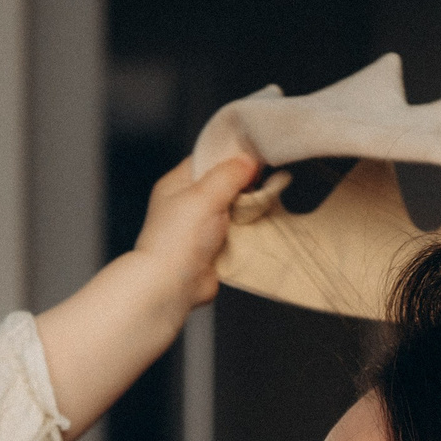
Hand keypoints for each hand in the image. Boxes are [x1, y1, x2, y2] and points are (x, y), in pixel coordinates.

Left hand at [127, 152, 260, 310]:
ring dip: (250, 209)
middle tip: (266, 180)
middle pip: (224, 185)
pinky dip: (251, 231)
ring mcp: (202, 228)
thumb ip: (229, 173)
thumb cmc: (179, 238)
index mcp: (177, 185)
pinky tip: (265, 224)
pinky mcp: (215, 249)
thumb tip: (249, 161)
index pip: (206, 159)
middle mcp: (188, 204)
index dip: (230, 154)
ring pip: (235, 210)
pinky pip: (239, 233)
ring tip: (268, 202)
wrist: (172, 286)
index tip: (255, 153)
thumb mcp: (205, 194)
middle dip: (245, 184)